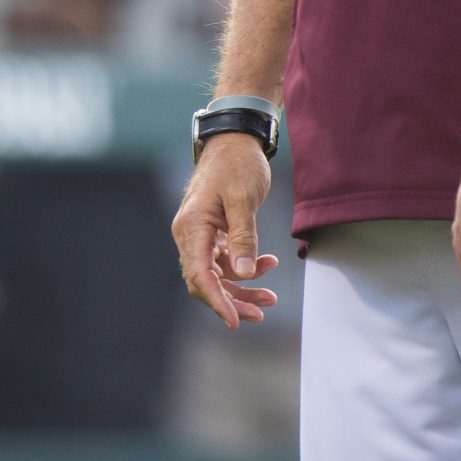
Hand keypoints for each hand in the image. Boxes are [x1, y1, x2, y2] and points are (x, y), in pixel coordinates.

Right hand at [171, 134, 279, 329]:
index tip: (236, 321)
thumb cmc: (237, 164)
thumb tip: (243, 273)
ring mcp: (200, 235)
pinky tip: (267, 264)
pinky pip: (224, 261)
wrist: (235, 140)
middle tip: (261, 314)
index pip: (200, 275)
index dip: (218, 301)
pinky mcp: (212, 233)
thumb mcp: (244, 199)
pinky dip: (244, 268)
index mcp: (192, 227)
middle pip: (205, 281)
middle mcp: (190, 234)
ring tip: (269, 299)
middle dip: (232, 301)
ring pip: (216, 275)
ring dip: (241, 288)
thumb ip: (243, 237)